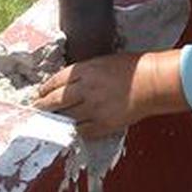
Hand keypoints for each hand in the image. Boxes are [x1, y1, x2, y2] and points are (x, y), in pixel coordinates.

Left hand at [33, 50, 183, 138]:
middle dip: (43, 106)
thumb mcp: (105, 61)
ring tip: (51, 120)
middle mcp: (86, 89)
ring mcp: (94, 108)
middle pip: (55, 101)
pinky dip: (74, 130)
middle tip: (37, 109)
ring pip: (65, 118)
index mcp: (87, 70)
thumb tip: (70, 83)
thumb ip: (86, 72)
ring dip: (56, 120)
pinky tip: (72, 129)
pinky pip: (81, 131)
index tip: (41, 93)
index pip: (56, 80)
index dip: (45, 88)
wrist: (153, 82)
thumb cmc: (134, 68)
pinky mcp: (103, 124)